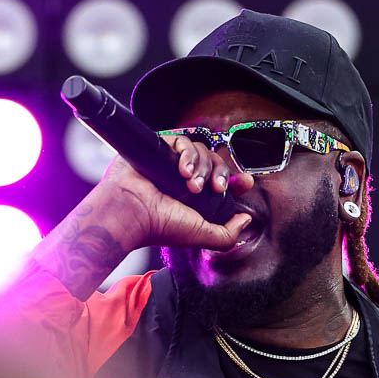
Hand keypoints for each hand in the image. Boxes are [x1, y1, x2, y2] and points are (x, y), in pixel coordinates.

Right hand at [91, 136, 253, 253]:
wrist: (132, 212)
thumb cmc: (160, 226)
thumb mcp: (203, 236)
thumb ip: (228, 234)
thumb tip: (246, 219)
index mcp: (195, 198)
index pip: (222, 182)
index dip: (236, 180)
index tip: (245, 182)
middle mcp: (184, 180)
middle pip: (215, 163)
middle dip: (220, 175)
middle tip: (214, 188)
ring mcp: (172, 163)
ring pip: (201, 151)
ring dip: (202, 167)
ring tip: (191, 184)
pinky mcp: (160, 148)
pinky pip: (183, 141)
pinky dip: (187, 154)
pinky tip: (182, 170)